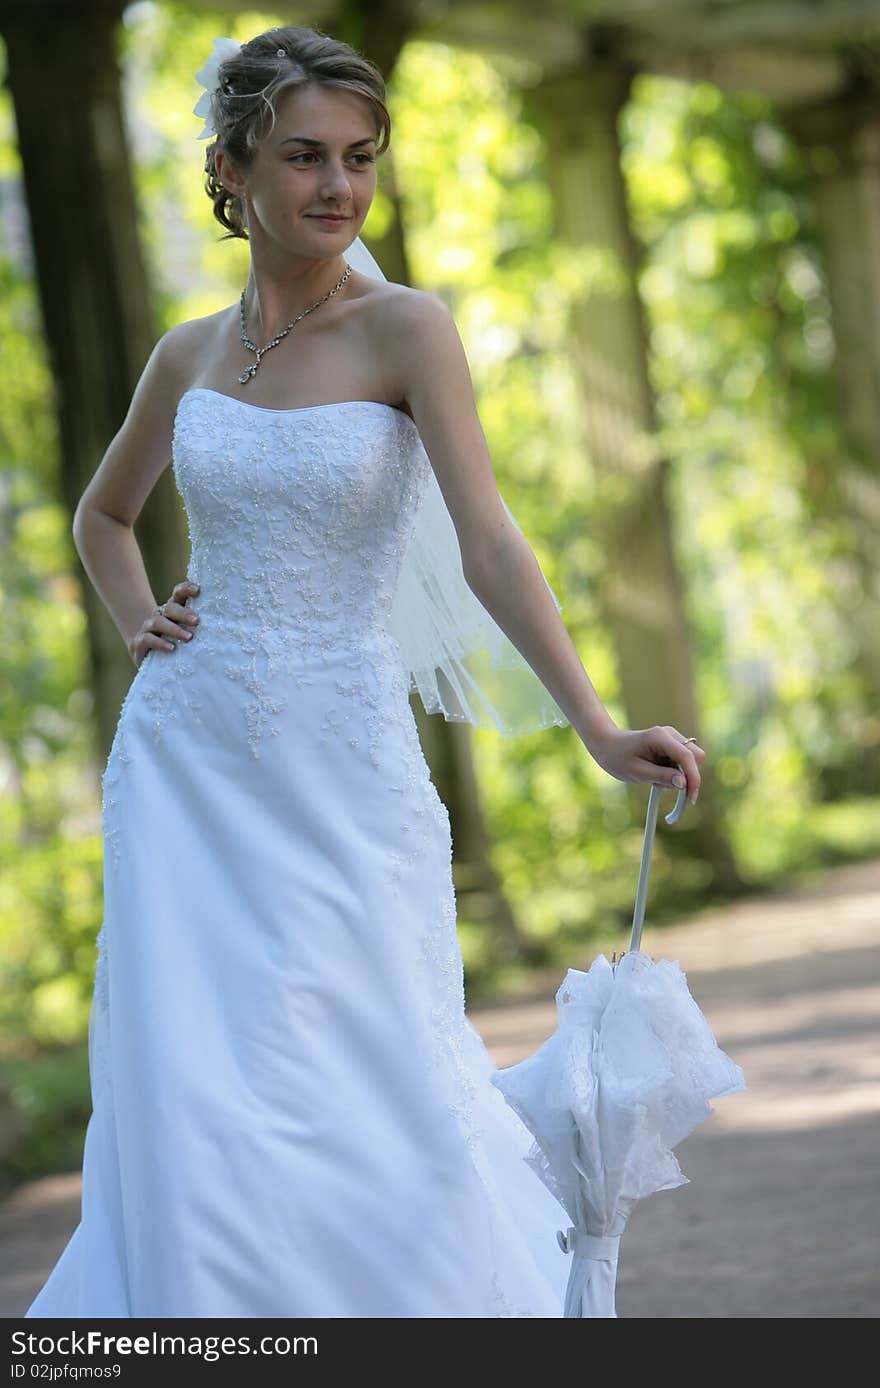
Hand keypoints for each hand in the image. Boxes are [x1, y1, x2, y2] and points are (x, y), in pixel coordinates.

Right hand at [129, 580, 200, 669]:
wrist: (147, 656)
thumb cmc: (175, 643)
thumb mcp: (188, 633)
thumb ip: (199, 627)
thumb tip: (229, 627)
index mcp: (173, 610)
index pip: (178, 594)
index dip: (186, 589)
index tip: (198, 590)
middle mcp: (159, 615)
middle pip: (169, 608)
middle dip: (183, 613)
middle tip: (197, 621)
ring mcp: (147, 627)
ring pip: (158, 622)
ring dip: (174, 629)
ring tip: (189, 638)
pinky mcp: (139, 642)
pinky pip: (148, 639)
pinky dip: (160, 643)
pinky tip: (172, 648)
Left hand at [587, 724, 705, 804]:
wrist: (606, 744)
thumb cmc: (617, 757)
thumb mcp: (636, 772)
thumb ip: (661, 777)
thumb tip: (684, 784)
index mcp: (660, 737)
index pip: (687, 757)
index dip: (693, 779)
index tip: (690, 799)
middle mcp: (670, 734)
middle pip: (696, 757)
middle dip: (688, 776)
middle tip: (669, 789)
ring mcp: (672, 737)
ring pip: (690, 760)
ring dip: (678, 775)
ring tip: (653, 779)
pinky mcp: (671, 744)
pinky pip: (682, 761)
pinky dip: (674, 772)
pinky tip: (655, 774)